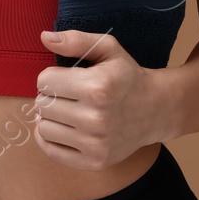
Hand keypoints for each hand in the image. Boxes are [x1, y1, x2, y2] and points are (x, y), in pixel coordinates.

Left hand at [32, 29, 171, 170]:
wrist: (156, 110)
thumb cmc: (127, 76)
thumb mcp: (108, 49)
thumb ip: (76, 40)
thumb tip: (44, 38)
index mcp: (98, 87)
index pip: (45, 81)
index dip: (52, 76)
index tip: (67, 78)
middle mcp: (96, 118)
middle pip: (42, 105)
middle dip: (51, 96)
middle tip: (70, 95)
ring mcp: (96, 144)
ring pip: (43, 128)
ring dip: (51, 117)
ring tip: (68, 110)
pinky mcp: (94, 162)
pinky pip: (51, 151)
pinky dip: (49, 138)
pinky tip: (63, 127)